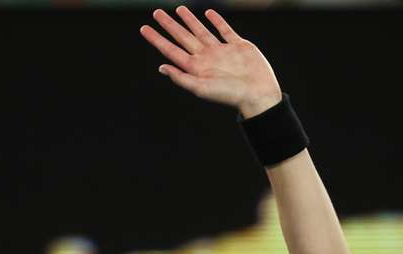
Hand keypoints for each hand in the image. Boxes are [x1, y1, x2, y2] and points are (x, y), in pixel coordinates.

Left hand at [140, 6, 282, 117]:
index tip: (144, 28)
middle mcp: (206, 58)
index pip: (171, 50)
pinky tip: (208, 14)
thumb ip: (181, 78)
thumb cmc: (230, 95)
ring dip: (189, 21)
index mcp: (196, 68)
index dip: (157, 39)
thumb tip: (161, 68)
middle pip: (183, 37)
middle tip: (156, 13)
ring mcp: (221, 51)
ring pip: (201, 31)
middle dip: (169, 25)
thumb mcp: (201, 88)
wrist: (257, 93)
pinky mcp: (237, 46)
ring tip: (178, 9)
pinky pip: (225, 30)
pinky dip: (217, 21)